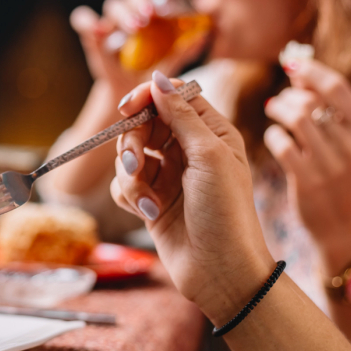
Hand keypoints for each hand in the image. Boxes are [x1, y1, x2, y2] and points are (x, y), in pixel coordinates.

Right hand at [70, 0, 200, 98]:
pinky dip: (87, 21)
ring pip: (113, 4)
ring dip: (124, 13)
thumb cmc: (152, 71)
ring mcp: (110, 21)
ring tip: (135, 29)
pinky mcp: (91, 34)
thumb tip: (204, 34)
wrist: (128, 93)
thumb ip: (184, 48)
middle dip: (141, 1)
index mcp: (151, 8)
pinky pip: (83, 19)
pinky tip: (97, 30)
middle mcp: (130, 9)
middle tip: (149, 16)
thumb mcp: (170, 62)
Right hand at [110, 72, 273, 324]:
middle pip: (145, 124)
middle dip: (133, 142)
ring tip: (147, 198)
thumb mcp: (209, 156)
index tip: (127, 108)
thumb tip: (158, 77)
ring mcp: (168, 176)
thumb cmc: (226, 213)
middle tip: (136, 163)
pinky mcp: (152, 201)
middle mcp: (189, 150)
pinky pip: (124, 185)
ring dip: (131, 175)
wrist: (221, 273)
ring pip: (129, 155)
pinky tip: (148, 213)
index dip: (148, 97)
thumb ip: (181, 115)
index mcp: (212, 133)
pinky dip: (130, 196)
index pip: (173, 97)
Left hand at [263, 60, 350, 271]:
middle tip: (279, 101)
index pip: (337, 87)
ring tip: (272, 112)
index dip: (311, 71)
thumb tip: (299, 70)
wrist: (341, 225)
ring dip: (278, 110)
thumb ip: (326, 108)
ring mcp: (331, 164)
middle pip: (312, 101)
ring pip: (296, 119)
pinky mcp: (307, 180)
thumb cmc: (337, 175)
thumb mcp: (345, 142)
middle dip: (289, 95)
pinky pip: (282, 144)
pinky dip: (272, 136)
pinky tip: (274, 138)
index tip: (292, 63)